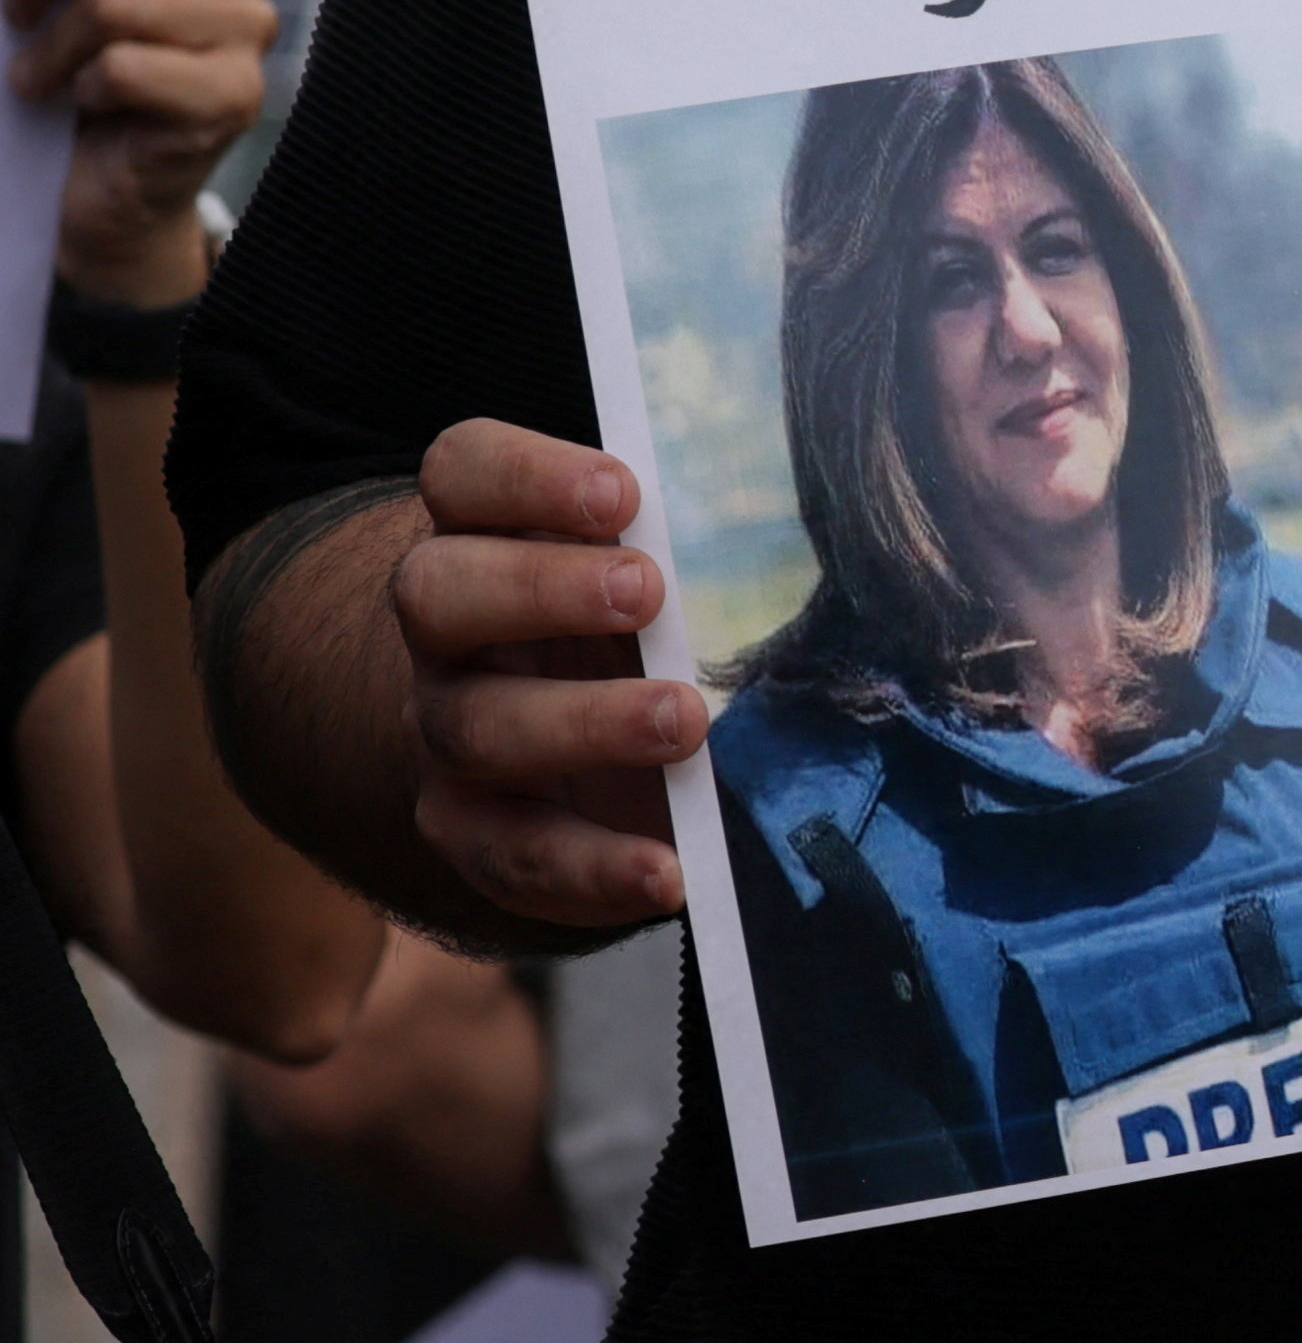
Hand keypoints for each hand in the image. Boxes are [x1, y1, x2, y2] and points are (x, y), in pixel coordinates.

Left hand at [8, 0, 277, 303]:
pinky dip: (84, 90)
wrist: (105, 191)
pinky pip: (128, 68)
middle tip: (13, 11)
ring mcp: (245, 28)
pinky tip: (87, 107)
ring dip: (49, 50)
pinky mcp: (235, 93)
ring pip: (112, 2)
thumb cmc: (71, 78)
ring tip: (42, 78)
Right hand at [391, 421, 695, 933]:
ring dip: (582, 724)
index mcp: (493, 533)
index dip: (526, 476)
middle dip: (540, 589)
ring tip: (685, 722)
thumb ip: (698, 544)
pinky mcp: (473, 828)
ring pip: (471, 725)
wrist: (597, 753)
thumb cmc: (652, 627)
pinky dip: (590, 865)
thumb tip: (823, 527)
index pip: (463, 472)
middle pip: (438, 590)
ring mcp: (450, 729)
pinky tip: (667, 870)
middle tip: (646, 593)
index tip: (623, 494)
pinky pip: (507, 852)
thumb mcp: (672, 572)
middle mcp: (451, 630)